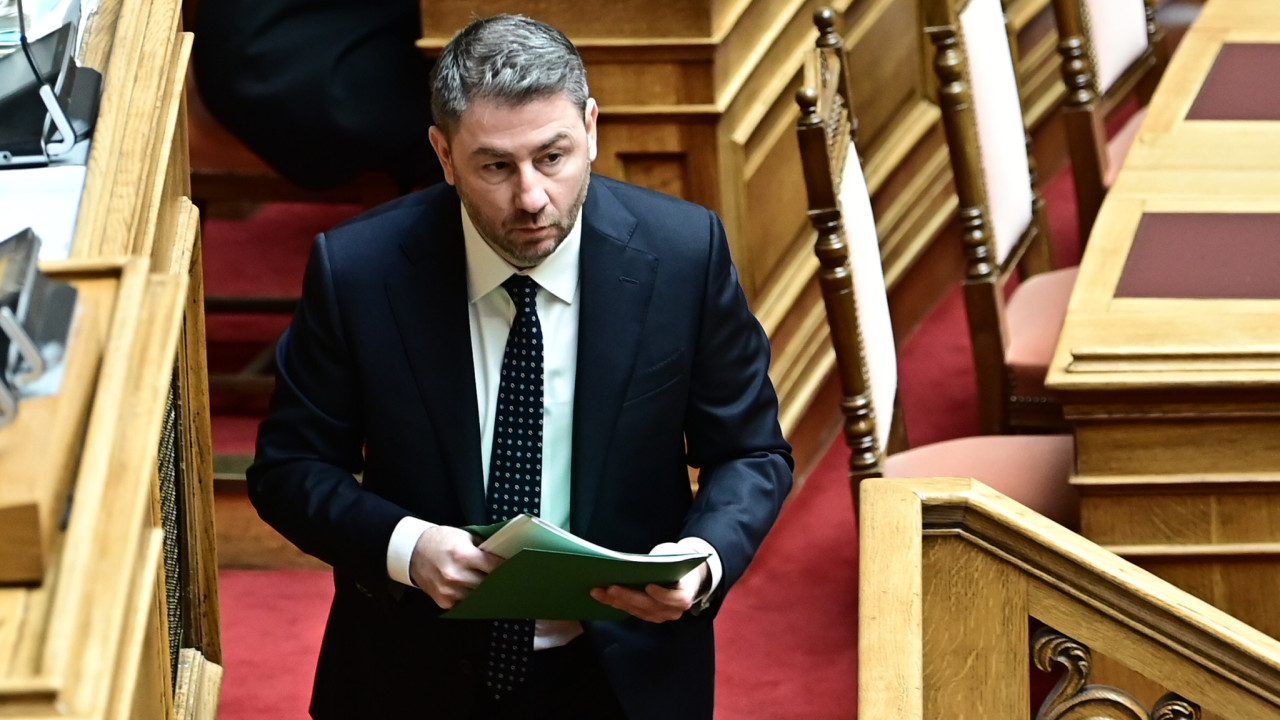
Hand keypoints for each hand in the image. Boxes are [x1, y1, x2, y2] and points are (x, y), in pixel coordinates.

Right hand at [409, 525, 502, 608]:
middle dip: (498, 579)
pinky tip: (476, 590)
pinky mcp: (444, 601)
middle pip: (489, 583)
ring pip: (480, 596)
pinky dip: (473, 597)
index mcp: (462, 555)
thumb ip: (482, 548)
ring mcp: (449, 590)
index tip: (516, 567)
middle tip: (509, 578)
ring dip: (487, 591)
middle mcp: (456, 575)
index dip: (506, 566)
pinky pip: (467, 603)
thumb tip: (504, 556)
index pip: (494, 565)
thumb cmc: (441, 541)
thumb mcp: (464, 536)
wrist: (414, 551)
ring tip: (494, 585)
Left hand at [589, 542, 709, 622]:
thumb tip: (638, 563)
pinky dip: (617, 604)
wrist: (685, 575)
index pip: (677, 599)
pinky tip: (603, 596)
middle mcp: (675, 610)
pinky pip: (633, 611)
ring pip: (638, 611)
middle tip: (611, 587)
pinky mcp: (650, 616)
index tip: (649, 586)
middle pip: (650, 606)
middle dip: (628, 597)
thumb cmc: (677, 561)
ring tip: (598, 591)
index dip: (662, 595)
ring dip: (616, 601)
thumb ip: (662, 561)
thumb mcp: (673, 557)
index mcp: (686, 594)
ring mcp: (662, 615)